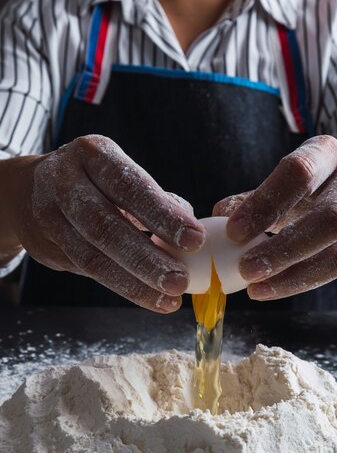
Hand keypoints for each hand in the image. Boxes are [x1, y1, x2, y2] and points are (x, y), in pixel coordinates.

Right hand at [9, 135, 204, 310]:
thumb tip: (189, 226)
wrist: (26, 191)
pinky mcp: (45, 247)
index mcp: (92, 154)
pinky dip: (121, 286)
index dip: (163, 215)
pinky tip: (149, 296)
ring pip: (92, 257)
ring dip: (134, 283)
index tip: (195, 240)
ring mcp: (49, 216)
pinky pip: (87, 271)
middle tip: (179, 281)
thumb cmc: (93, 182)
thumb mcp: (120, 173)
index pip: (129, 186)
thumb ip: (153, 198)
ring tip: (168, 298)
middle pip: (105, 226)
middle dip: (146, 258)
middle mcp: (64, 181)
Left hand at [213, 135, 336, 299]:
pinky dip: (303, 281)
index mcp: (326, 152)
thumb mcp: (284, 184)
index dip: (266, 203)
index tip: (233, 231)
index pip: (298, 173)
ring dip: (293, 274)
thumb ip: (254, 198)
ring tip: (256, 288)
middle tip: (245, 268)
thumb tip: (218, 214)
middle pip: (328, 217)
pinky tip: (272, 289)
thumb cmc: (311, 188)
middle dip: (284, 247)